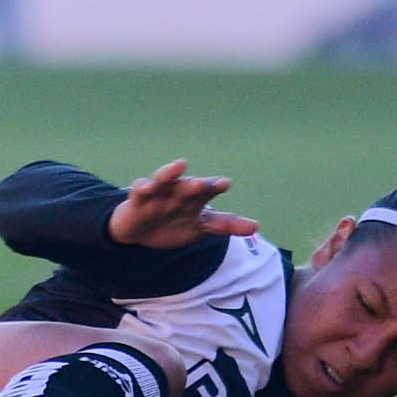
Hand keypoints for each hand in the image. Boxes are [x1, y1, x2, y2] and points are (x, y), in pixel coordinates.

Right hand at [106, 159, 257, 248]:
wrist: (138, 231)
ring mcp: (159, 194)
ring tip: (180, 165)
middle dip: (196, 185)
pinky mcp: (138, 198)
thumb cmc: (172, 223)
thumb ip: (226, 224)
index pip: (208, 192)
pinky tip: (149, 187)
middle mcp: (179, 193)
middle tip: (203, 183)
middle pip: (188, 187)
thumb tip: (257, 225)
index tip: (225, 183)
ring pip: (166, 180)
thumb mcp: (200, 226)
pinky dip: (144, 186)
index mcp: (195, 199)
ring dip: (172, 173)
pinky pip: (141, 189)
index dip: (215, 187)